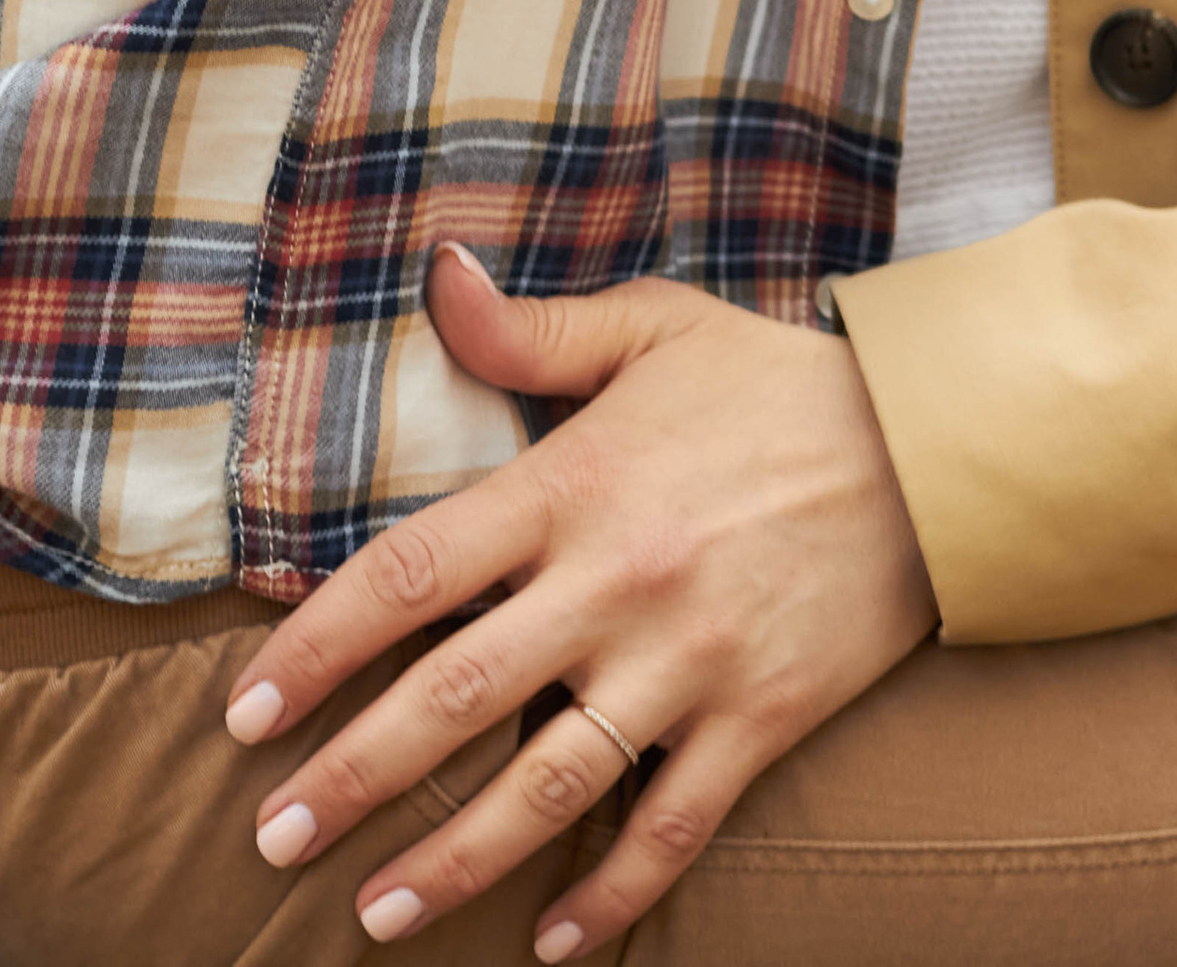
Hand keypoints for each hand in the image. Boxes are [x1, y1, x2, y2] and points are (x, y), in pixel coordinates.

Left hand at [225, 251, 938, 957]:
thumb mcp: (652, 328)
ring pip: (548, 787)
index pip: (410, 574)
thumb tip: (437, 275)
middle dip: (349, 779)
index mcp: (573, 485)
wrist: (930, 443)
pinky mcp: (758, 718)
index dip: (315, 647)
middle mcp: (615, 583)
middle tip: (269, 839)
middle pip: (452, 699)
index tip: (246, 711)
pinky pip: (670, 828)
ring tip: (376, 914)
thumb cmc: (771, 381)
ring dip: (452, 859)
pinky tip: (551, 940)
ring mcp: (688, 660)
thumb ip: (532, 329)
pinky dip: (608, 895)